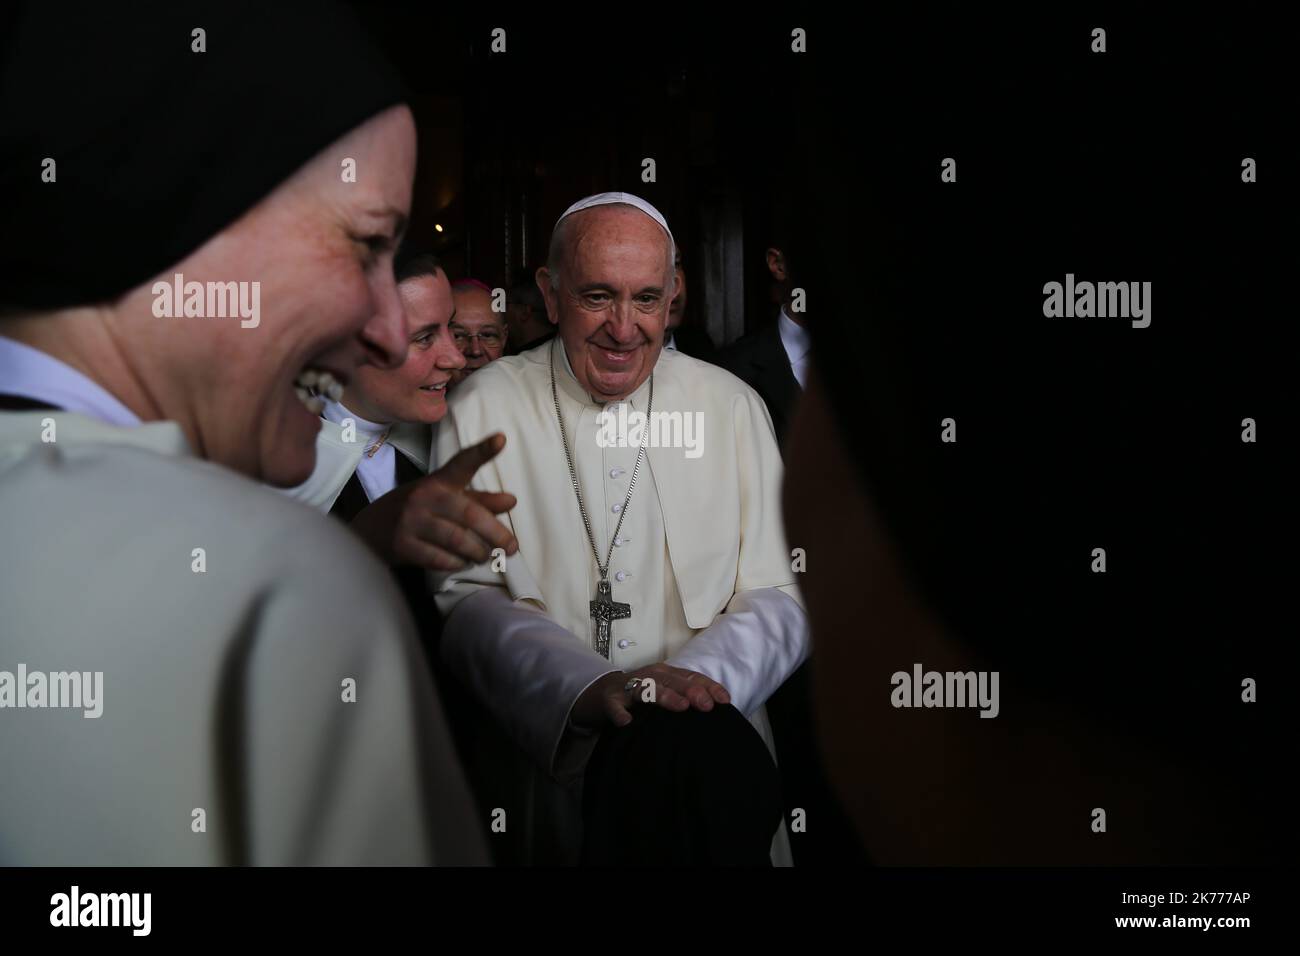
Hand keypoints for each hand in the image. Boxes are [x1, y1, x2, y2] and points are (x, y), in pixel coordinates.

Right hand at [350, 433, 518, 568]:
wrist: (370, 529)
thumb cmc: (417, 510)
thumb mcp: (445, 498)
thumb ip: (479, 500)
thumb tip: (511, 502)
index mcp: (439, 481)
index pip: (463, 463)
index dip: (483, 451)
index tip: (502, 439)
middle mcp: (425, 497)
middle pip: (470, 514)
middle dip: (496, 533)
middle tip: (512, 547)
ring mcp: (412, 521)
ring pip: (457, 540)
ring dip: (478, 552)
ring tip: (485, 556)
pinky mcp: (402, 545)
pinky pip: (439, 558)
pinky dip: (457, 563)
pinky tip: (462, 562)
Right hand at [571, 663, 730, 728]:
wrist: (603, 693)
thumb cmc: (642, 696)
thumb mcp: (666, 692)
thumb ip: (687, 699)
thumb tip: (718, 712)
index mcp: (667, 674)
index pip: (692, 678)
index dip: (709, 687)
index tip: (725, 701)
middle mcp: (650, 676)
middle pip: (673, 681)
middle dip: (692, 691)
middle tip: (706, 705)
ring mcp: (629, 686)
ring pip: (647, 688)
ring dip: (665, 696)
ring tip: (680, 707)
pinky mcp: (609, 700)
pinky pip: (614, 706)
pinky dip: (619, 713)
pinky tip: (626, 722)